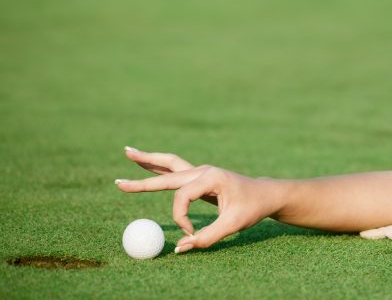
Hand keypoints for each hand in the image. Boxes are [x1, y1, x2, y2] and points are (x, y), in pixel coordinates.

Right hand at [115, 147, 280, 252]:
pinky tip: (145, 161)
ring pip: (170, 164)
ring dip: (148, 159)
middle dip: (142, 177)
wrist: (266, 194)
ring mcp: (201, 171)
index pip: (182, 198)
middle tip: (118, 183)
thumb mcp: (233, 225)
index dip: (182, 219)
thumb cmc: (252, 207)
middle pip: (168, 172)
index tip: (191, 234)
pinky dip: (158, 165)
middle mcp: (203, 170)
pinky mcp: (200, 176)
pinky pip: (174, 169)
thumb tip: (180, 248)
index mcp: (211, 177)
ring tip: (128, 151)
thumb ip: (207, 237)